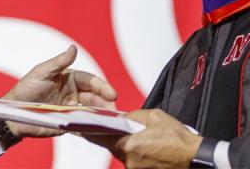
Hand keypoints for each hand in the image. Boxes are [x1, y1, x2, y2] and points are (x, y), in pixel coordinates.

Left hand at [2, 45, 116, 137]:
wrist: (14, 112)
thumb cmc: (26, 88)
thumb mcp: (42, 71)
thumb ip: (59, 62)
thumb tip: (73, 47)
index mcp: (69, 79)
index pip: (90, 81)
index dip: (102, 86)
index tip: (112, 93)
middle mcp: (73, 93)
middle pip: (95, 97)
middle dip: (106, 102)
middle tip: (115, 108)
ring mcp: (71, 108)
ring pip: (92, 111)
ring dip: (103, 114)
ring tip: (112, 119)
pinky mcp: (68, 123)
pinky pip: (84, 124)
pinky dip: (93, 125)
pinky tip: (101, 127)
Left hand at [86, 109, 202, 168]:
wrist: (197, 160)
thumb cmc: (178, 139)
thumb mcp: (153, 117)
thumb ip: (132, 116)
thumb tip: (121, 116)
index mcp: (129, 145)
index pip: (100, 137)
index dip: (89, 130)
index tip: (78, 126)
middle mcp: (129, 161)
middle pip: (111, 145)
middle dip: (109, 135)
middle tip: (107, 125)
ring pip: (122, 153)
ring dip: (125, 143)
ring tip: (138, 135)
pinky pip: (133, 159)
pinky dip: (135, 151)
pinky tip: (145, 145)